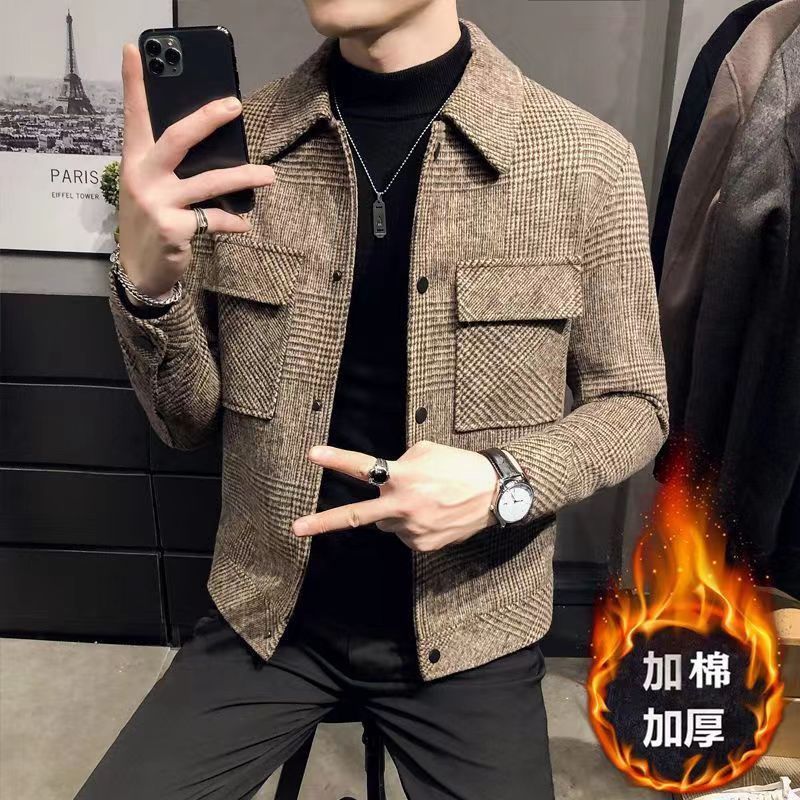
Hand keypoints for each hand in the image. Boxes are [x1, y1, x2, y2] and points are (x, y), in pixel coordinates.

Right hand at [116, 43, 275, 296]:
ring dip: (243, 177)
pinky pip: (212, 219)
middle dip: (207, 119)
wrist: (140, 271)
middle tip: (235, 105)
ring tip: (269, 175)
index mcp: (135, 162)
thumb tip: (210, 146)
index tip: (136, 50)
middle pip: (177, 139)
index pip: (134, 118)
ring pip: (208, 182)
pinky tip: (243, 225)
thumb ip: (170, 168)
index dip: (133, 85)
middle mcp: (143, 178)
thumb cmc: (150, 223)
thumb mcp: (150, 190)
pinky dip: (231, 221)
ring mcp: (157, 203)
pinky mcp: (174, 228)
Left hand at [291, 440, 499, 551]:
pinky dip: (412, 524)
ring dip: (395, 511)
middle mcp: (402, 505)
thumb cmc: (460, 466)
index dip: (336, 459)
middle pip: (356, 516)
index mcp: (403, 476)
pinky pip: (405, 534)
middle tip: (296, 528)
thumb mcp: (427, 451)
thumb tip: (386, 478)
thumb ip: (400, 462)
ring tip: (423, 501)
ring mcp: (411, 529)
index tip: (312, 454)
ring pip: (387, 522)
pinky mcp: (422, 545)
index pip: (363, 467)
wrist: (495, 494)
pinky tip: (432, 515)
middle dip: (322, 522)